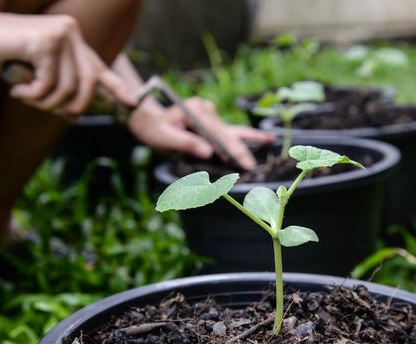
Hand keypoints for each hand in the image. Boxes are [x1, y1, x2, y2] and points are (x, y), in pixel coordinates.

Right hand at [0, 11, 135, 114]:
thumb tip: (77, 113)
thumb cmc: (5, 56)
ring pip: (68, 87)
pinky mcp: (46, 42)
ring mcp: (61, 35)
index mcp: (75, 40)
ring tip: (26, 98)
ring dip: (47, 103)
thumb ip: (61, 84)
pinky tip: (17, 90)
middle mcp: (72, 33)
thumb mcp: (39, 72)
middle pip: (88, 84)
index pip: (100, 68)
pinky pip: (48, 84)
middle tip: (57, 114)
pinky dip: (33, 95)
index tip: (132, 103)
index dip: (117, 88)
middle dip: (74, 106)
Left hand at [127, 97, 274, 169]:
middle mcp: (205, 110)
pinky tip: (257, 139)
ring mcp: (208, 115)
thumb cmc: (153, 129)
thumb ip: (186, 143)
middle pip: (228, 131)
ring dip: (247, 138)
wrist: (146, 120)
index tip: (244, 162)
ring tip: (269, 138)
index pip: (219, 133)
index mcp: (196, 111)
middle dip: (244, 146)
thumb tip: (208, 152)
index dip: (233, 149)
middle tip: (259, 157)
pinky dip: (238, 139)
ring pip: (230, 130)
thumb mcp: (164, 137)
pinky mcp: (208, 121)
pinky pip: (225, 132)